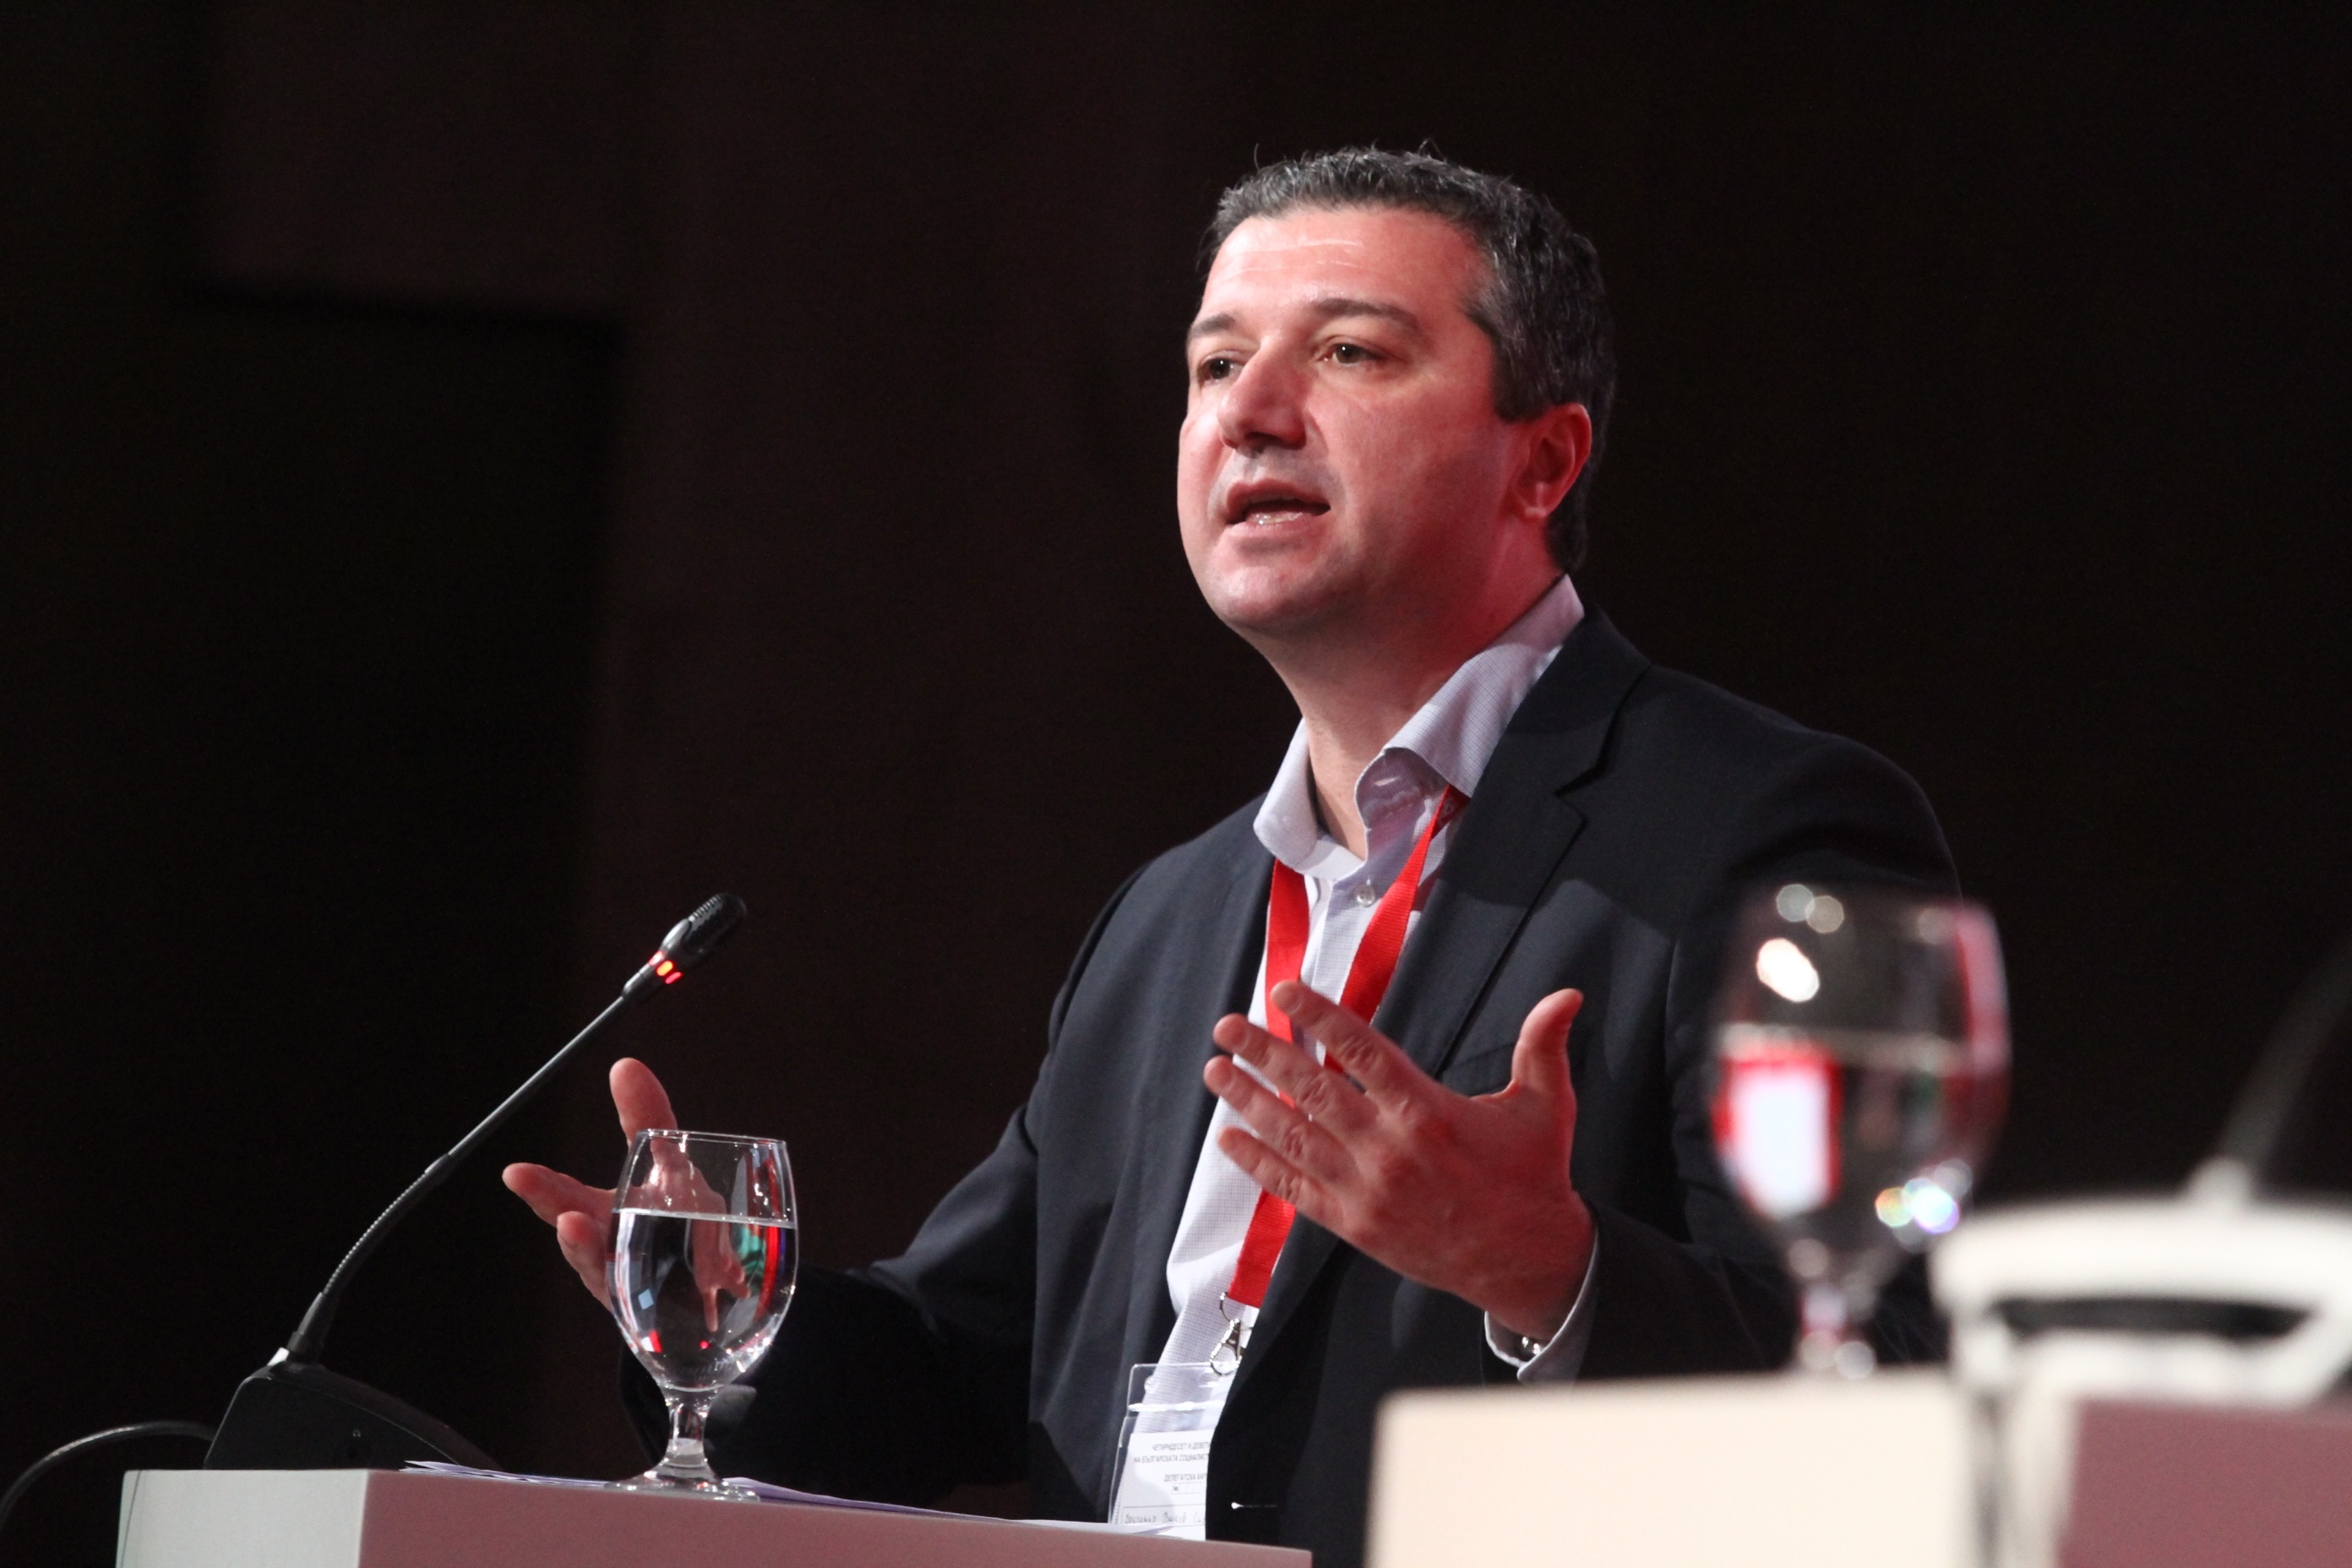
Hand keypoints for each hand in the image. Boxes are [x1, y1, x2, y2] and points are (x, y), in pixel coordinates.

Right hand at [502, 1057, 677, 1308]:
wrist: (714, 1290)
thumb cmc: (681, 1222)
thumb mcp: (669, 1165)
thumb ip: (646, 1118)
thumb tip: (625, 1065)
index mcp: (603, 1216)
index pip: (566, 1199)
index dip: (542, 1188)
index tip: (514, 1173)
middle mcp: (610, 1252)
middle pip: (581, 1242)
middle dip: (568, 1230)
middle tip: (560, 1211)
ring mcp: (633, 1285)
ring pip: (608, 1276)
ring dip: (597, 1257)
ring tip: (582, 1231)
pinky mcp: (664, 1312)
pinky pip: (651, 1305)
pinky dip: (646, 1294)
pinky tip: (642, 1283)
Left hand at [1203, 981, 1592, 1343]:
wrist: (1525, 1261)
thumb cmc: (1533, 1177)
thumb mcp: (1546, 1107)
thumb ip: (1543, 1046)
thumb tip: (1568, 994)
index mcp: (1427, 1112)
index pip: (1360, 1052)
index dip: (1318, 1018)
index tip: (1283, 992)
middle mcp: (1388, 1149)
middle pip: (1312, 1091)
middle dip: (1264, 1054)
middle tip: (1227, 1027)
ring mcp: (1365, 1190)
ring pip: (1294, 1137)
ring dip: (1249, 1103)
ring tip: (1215, 1072)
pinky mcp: (1353, 1224)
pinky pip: (1294, 1189)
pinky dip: (1259, 1163)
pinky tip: (1229, 1138)